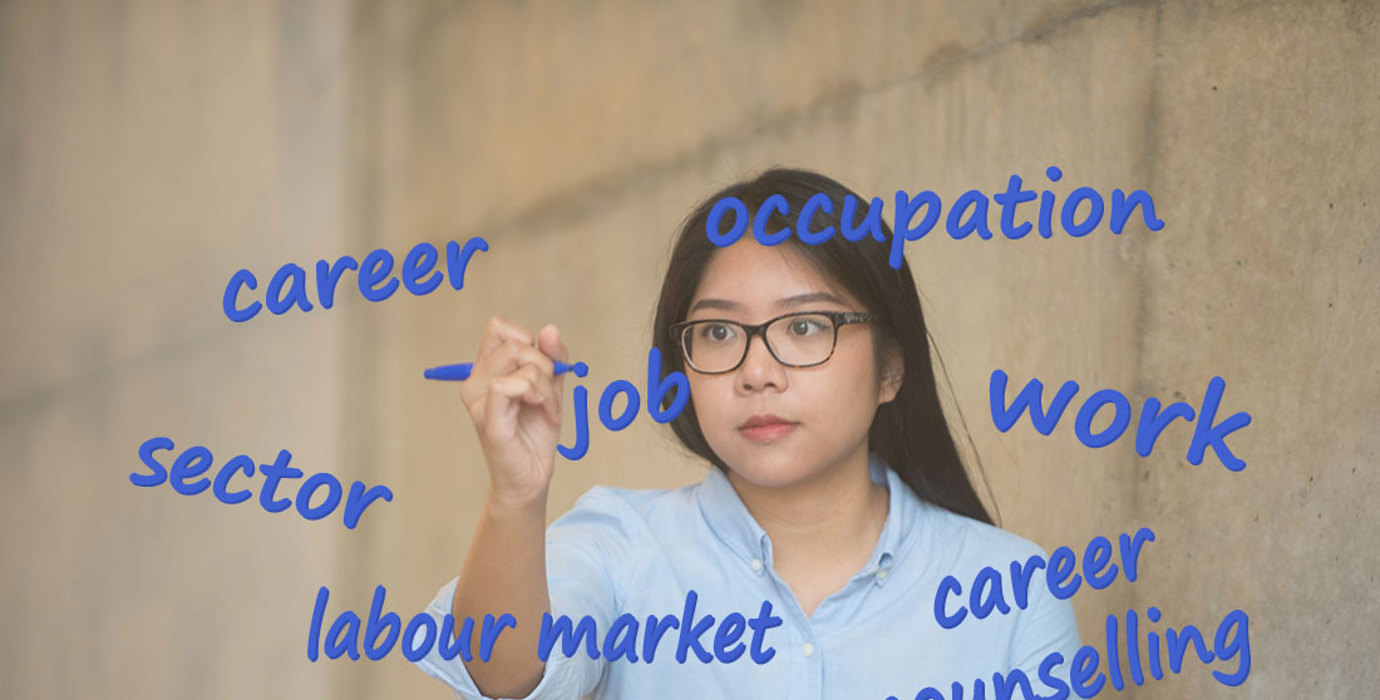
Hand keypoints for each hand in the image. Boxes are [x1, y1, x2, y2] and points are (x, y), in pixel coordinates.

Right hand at [457, 316, 567, 508]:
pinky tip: (544, 412)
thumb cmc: (536, 433)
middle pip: (513, 342)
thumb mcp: (551, 387)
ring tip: (547, 407)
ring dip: (545, 384)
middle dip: (543, 364)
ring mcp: (478, 400)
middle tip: (548, 393)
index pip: (498, 327)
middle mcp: (475, 382)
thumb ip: (552, 358)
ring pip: (517, 361)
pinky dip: (538, 395)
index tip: (541, 367)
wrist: (532, 476)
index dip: (527, 339)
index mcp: (486, 370)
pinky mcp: (487, 418)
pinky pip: (511, 385)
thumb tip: (549, 330)